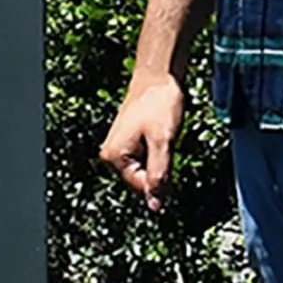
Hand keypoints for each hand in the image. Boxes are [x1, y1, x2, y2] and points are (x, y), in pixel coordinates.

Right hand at [100, 72, 185, 210]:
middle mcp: (111, 155)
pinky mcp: (127, 142)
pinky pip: (145, 158)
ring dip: (160, 159)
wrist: (158, 76)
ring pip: (146, 169)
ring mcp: (118, 148)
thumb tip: (155, 206)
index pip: (142, 187)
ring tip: (163, 135)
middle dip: (160, 168)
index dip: (162, 181)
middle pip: (143, 180)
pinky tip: (161, 134)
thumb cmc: (159, 105)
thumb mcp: (163, 142)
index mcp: (115, 157)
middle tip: (167, 141)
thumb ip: (158, 175)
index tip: (171, 158)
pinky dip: (158, 152)